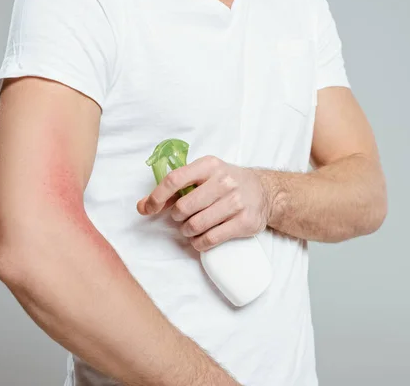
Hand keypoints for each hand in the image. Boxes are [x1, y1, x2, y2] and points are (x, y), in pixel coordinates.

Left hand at [137, 156, 271, 251]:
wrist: (265, 192)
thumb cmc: (226, 183)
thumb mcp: (204, 176)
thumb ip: (175, 189)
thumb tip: (143, 206)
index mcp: (209, 165)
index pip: (175, 179)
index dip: (157, 197)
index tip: (149, 209)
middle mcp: (224, 181)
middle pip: (184, 207)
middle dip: (177, 217)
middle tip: (181, 218)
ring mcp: (236, 202)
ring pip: (196, 225)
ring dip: (187, 231)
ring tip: (190, 228)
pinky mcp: (244, 222)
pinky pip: (211, 239)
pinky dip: (199, 243)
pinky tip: (199, 239)